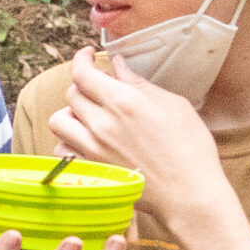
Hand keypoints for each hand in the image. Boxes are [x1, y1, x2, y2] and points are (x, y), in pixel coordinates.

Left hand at [50, 48, 229, 237]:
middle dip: (83, 85)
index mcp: (123, 101)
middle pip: (71, 94)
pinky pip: (62, 150)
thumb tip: (118, 66)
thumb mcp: (172, 104)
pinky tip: (86, 140)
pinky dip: (68, 142)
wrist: (190, 194)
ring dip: (69, 113)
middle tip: (98, 87)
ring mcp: (93, 150)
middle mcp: (102, 124)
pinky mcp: (92, 171)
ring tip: (88, 114)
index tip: (87, 55)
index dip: (81, 59)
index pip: (83, 73)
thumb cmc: (190, 149)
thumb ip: (139, 83)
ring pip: (59, 121)